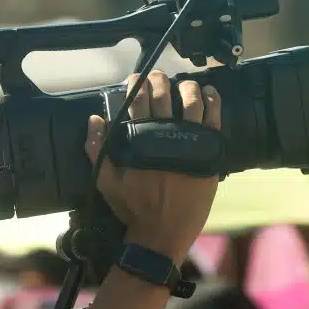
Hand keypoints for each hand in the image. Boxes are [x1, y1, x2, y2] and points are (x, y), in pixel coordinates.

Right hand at [85, 71, 220, 262]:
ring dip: (187, 87)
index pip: (136, 99)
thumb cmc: (133, 208)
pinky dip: (212, 102)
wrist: (163, 232)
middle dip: (159, 79)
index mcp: (139, 139)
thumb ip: (96, 148)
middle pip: (163, 95)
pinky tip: (209, 94)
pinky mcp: (209, 153)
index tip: (136, 78)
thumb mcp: (105, 181)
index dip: (136, 83)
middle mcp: (165, 135)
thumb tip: (94, 118)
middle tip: (158, 76)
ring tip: (185, 84)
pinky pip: (213, 120)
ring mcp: (190, 142)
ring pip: (191, 102)